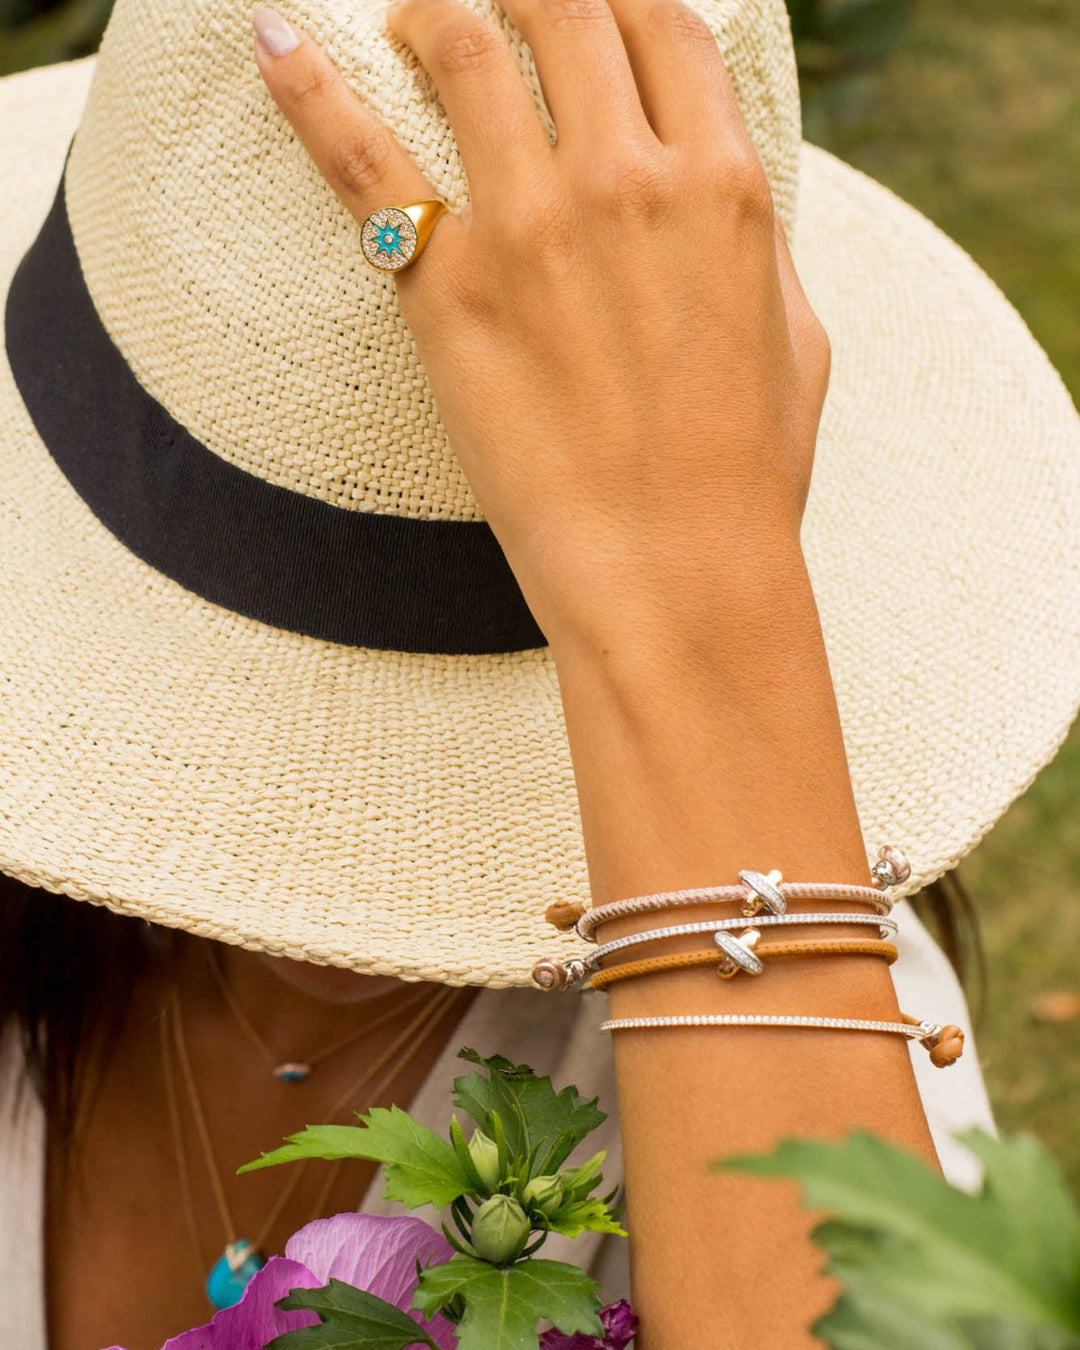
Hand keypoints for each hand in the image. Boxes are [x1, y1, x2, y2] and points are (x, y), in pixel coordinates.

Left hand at [253, 0, 830, 652]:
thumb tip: (722, 193)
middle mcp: (628, 179)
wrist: (675, 573)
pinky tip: (270, 38)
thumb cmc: (747, 474)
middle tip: (494, 7)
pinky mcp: (450, 290)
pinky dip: (307, 86)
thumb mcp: (799, 342)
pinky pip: (362, 159)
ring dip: (432, 11)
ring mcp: (533, 226)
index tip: (588, 8)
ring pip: (466, 45)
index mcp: (722, 185)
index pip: (663, 24)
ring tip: (411, 21)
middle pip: (564, 7)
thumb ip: (759, 244)